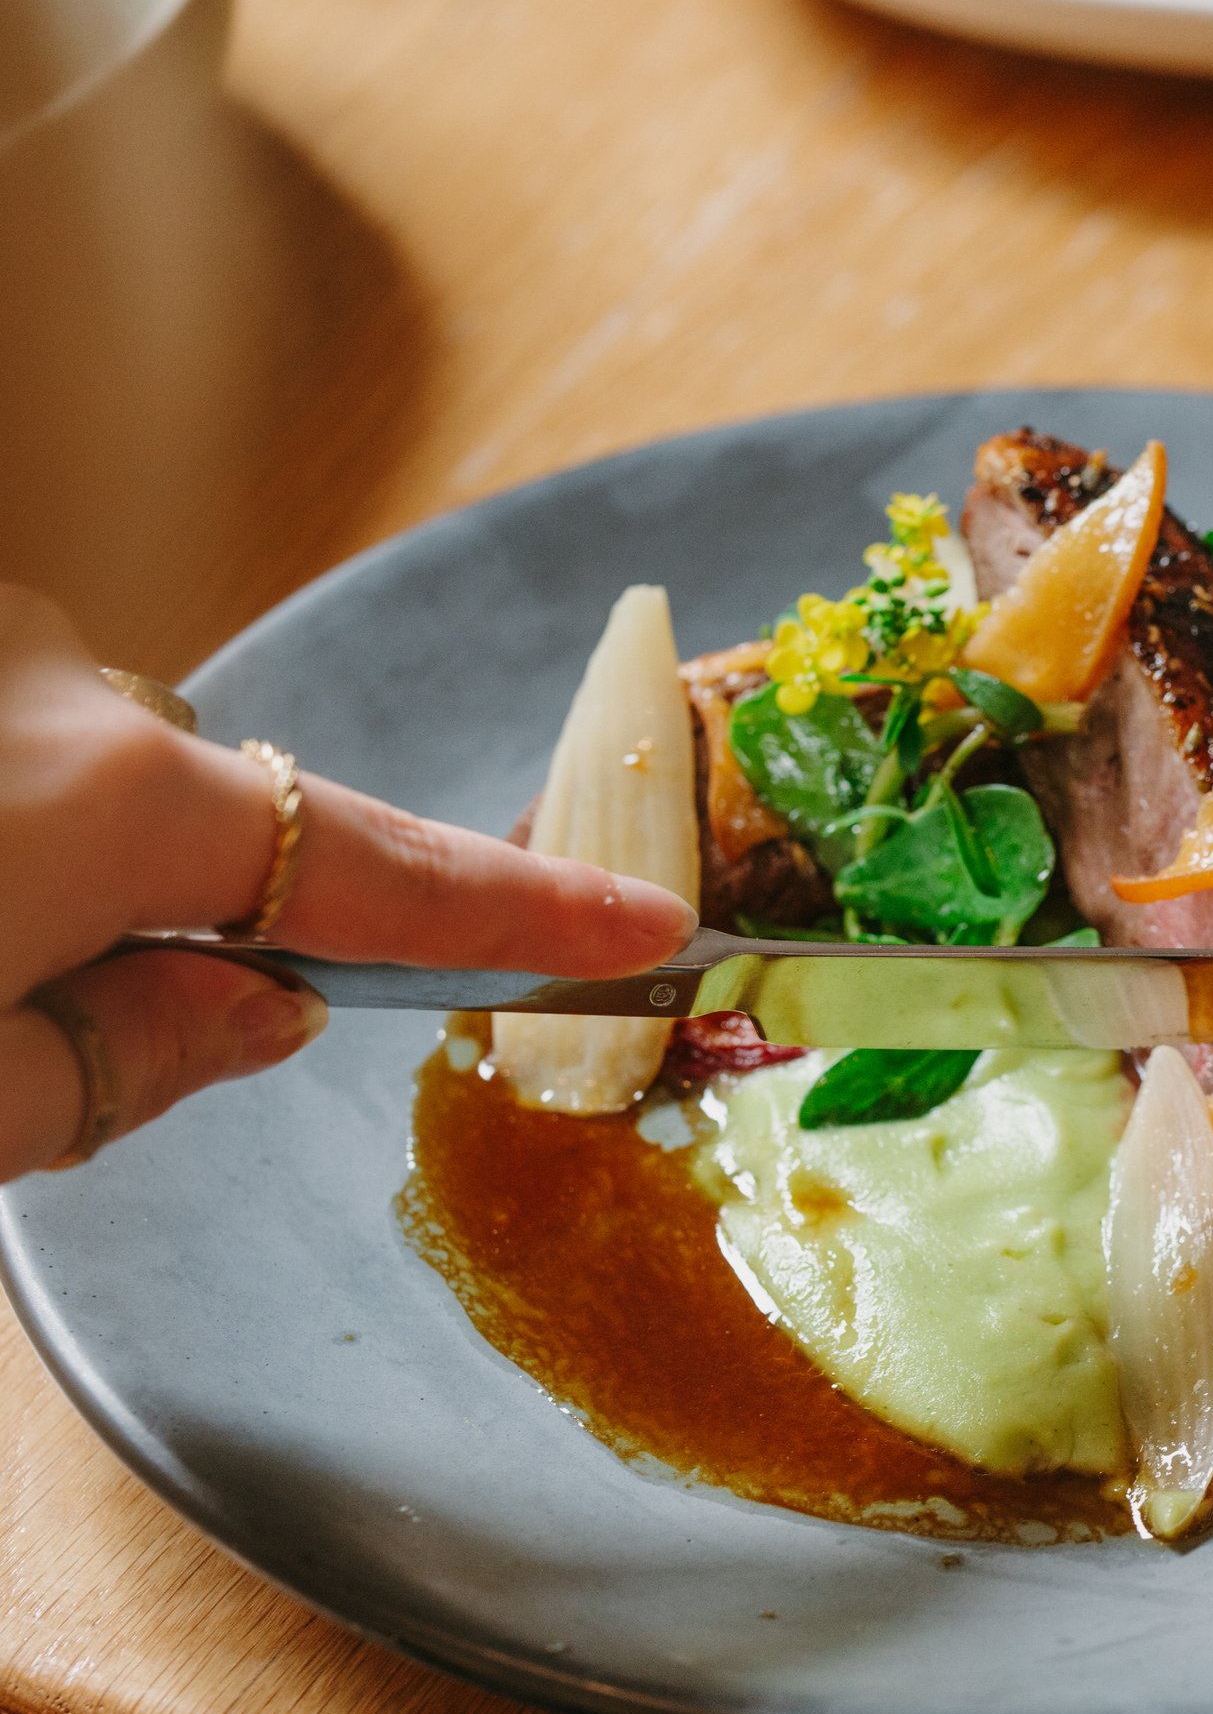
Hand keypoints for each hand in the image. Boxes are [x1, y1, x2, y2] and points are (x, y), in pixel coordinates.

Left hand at [0, 587, 688, 1182]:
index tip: (646, 926)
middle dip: (163, 932)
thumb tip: (266, 1012)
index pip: (384, 876)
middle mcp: (67, 686)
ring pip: (87, 792)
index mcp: (112, 802)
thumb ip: (129, 1065)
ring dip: (36, 877)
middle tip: (28, 1024)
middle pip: (208, 837)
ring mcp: (3, 648)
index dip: (526, 912)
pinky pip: (14, 747)